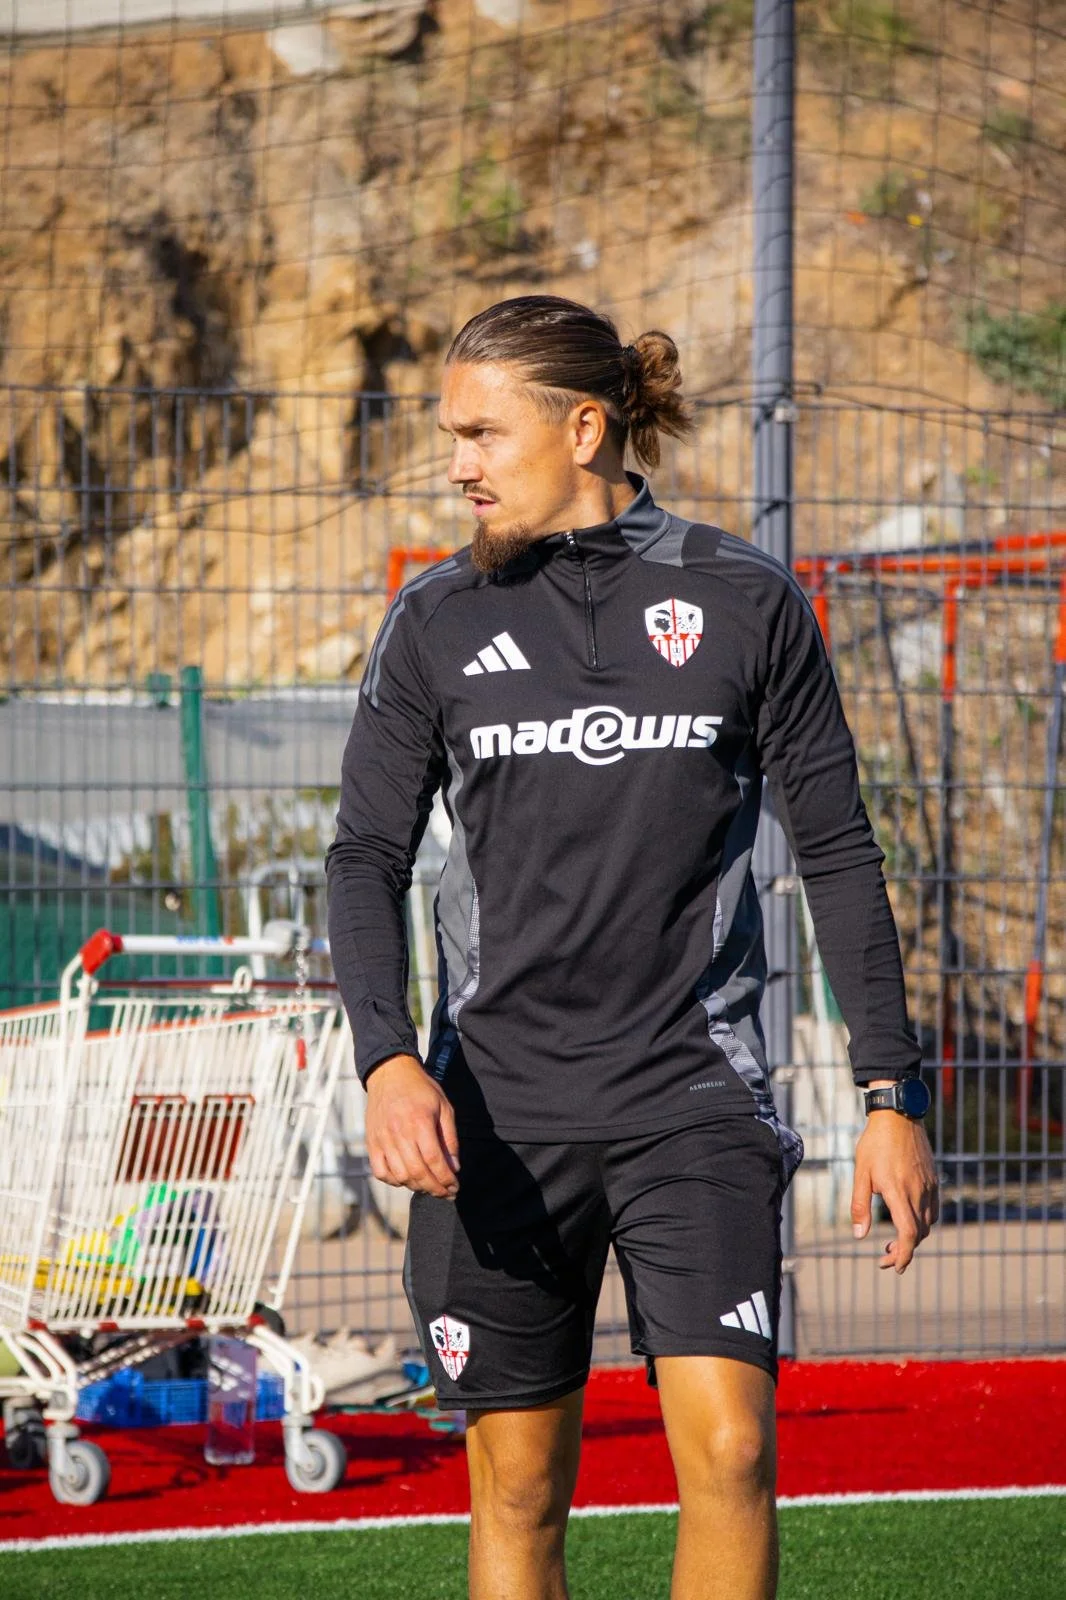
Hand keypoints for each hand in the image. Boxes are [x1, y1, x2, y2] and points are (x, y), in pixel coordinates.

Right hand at [365, 1054, 460, 1199]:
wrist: (390, 1074)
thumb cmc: (421, 1089)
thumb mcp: (444, 1107)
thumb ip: (449, 1138)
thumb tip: (454, 1167)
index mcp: (419, 1122)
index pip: (434, 1161)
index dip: (446, 1179)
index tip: (455, 1187)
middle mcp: (399, 1133)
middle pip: (417, 1173)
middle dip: (435, 1189)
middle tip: (445, 1193)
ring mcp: (382, 1139)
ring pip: (399, 1176)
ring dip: (416, 1187)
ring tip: (428, 1186)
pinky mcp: (371, 1142)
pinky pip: (380, 1171)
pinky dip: (394, 1181)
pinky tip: (406, 1178)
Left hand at [851, 1097, 938, 1272]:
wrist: (898, 1115)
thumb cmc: (875, 1143)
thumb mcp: (861, 1173)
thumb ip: (860, 1206)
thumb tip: (859, 1236)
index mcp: (898, 1192)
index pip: (908, 1234)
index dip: (903, 1254)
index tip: (894, 1266)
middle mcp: (918, 1192)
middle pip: (918, 1234)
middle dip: (903, 1251)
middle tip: (884, 1258)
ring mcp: (929, 1186)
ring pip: (928, 1224)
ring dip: (913, 1238)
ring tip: (892, 1241)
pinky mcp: (934, 1180)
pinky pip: (933, 1210)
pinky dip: (923, 1223)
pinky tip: (908, 1220)